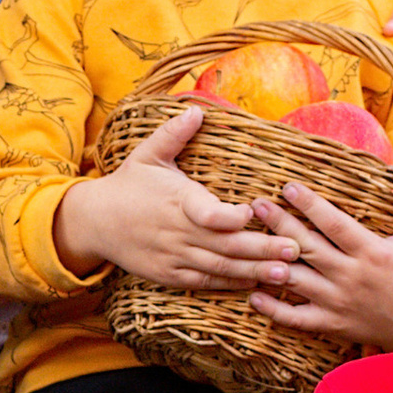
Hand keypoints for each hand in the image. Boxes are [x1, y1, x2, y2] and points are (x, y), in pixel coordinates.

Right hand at [52, 105, 293, 287]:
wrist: (94, 223)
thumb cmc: (127, 184)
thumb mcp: (147, 154)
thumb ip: (174, 134)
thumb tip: (196, 109)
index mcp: (176, 201)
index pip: (206, 214)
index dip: (230, 217)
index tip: (251, 211)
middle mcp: (178, 232)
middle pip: (225, 245)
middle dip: (263, 248)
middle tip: (297, 248)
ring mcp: (175, 257)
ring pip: (221, 267)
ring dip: (255, 270)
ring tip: (287, 272)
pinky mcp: (171, 275)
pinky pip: (206, 282)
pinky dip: (231, 283)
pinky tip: (256, 283)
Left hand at [249, 183, 392, 349]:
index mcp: (371, 252)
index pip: (334, 223)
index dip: (310, 204)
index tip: (288, 187)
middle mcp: (350, 276)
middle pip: (307, 246)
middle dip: (279, 223)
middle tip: (257, 204)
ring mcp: (337, 302)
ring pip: (295, 280)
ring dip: (268, 262)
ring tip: (246, 244)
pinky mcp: (331, 324)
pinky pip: (296, 318)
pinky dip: (273, 309)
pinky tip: (253, 295)